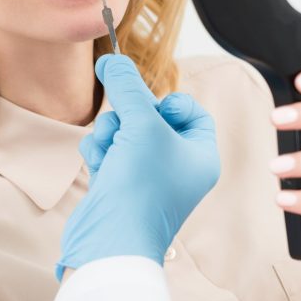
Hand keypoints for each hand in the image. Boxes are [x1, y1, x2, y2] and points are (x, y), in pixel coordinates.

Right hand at [55, 54, 220, 279]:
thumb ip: (127, 86)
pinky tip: (100, 165)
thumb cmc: (141, 188)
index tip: (150, 107)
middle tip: (124, 126)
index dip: (166, 102)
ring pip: (124, 131)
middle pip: (150, 117)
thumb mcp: (141, 124)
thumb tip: (111, 59)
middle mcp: (177, 167)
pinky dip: (100, 152)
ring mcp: (146, 178)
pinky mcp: (118, 185)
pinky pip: (108, 151)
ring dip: (110, 133)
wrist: (111, 241)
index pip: (188, 110)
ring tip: (110, 149)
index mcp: (200, 155)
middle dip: (128, 116)